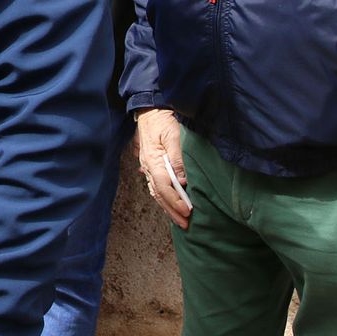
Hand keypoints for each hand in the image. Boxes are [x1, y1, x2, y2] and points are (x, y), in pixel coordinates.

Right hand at [135, 108, 190, 228]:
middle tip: (185, 224)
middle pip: (159, 195)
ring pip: (156, 193)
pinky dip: (163, 199)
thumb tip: (182, 180)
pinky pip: (156, 187)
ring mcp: (148, 168)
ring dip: (168, 207)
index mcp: (153, 162)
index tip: (188, 211)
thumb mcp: (173, 135)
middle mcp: (148, 168)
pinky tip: (170, 205)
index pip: (164, 187)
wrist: (150, 111)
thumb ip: (177, 158)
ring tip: (179, 219)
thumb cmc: (162, 121)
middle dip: (172, 211)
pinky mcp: (151, 166)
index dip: (176, 201)